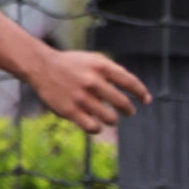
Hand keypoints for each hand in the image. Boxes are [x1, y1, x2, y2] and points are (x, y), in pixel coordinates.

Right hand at [26, 50, 149, 131]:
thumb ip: (114, 72)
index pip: (130, 82)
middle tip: (130, 112)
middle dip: (129, 110)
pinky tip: (96, 124)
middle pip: (122, 103)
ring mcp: (81, 97)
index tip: (146, 100)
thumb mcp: (94, 60)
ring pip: (110, 118)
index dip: (141, 93)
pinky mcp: (70, 111)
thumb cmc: (73, 65)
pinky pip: (93, 127)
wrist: (42, 67)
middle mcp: (92, 81)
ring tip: (111, 118)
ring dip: (113, 120)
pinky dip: (98, 128)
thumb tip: (136, 90)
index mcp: (101, 66)